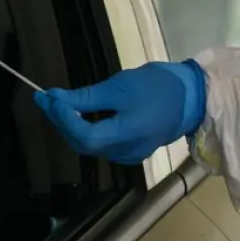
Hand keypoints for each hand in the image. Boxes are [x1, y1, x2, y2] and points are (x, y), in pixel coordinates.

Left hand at [34, 60, 206, 164]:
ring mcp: (129, 154)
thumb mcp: (121, 86)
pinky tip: (81, 113)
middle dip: (62, 121)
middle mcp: (125, 152)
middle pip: (84, 143)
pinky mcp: (132, 149)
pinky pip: (103, 143)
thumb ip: (87, 97)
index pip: (84, 135)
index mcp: (126, 135)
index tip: (48, 97)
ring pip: (91, 144)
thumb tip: (55, 99)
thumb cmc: (158, 86)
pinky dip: (88, 129)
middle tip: (47, 98)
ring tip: (59, 104)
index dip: (62, 118)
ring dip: (72, 125)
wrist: (193, 96)